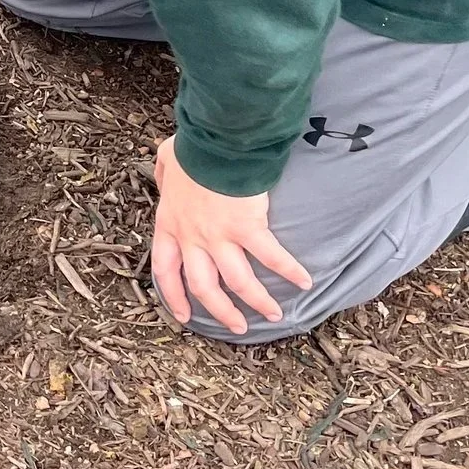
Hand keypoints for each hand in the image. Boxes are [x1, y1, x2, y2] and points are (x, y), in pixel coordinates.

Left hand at [149, 137, 311, 333]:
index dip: (174, 296)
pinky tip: (305, 281)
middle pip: (204, 286)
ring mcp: (220, 236)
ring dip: (258, 301)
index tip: (184, 315)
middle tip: (238, 326)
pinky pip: (271, 257)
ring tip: (275, 314)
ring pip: (238, 282)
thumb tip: (164, 176)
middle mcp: (193, 237)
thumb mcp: (166, 161)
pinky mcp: (248, 228)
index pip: (166, 270)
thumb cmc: (193, 148)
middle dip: (221, 311)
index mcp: (171, 224)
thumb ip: (164, 174)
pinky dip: (290, 271)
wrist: (215, 142)